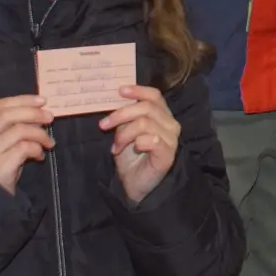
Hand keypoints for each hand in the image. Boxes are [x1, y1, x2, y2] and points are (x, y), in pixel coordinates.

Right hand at [0, 96, 53, 194]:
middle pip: (8, 115)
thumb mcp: (1, 144)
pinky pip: (24, 148)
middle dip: (33, 113)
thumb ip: (12, 128)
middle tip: (50, 117)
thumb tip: (40, 112)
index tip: (42, 101)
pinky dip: (37, 149)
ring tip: (49, 143)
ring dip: (40, 134)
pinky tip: (39, 157)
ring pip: (19, 130)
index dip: (23, 100)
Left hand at [99, 86, 181, 204]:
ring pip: (145, 123)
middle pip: (146, 107)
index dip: (138, 90)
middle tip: (104, 125)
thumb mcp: (125, 131)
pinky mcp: (168, 154)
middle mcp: (170, 124)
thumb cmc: (131, 157)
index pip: (154, 96)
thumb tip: (114, 99)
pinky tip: (132, 150)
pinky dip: (137, 143)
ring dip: (124, 133)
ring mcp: (171, 139)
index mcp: (161, 115)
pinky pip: (152, 140)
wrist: (135, 184)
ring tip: (116, 145)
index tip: (119, 91)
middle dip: (121, 114)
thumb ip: (125, 116)